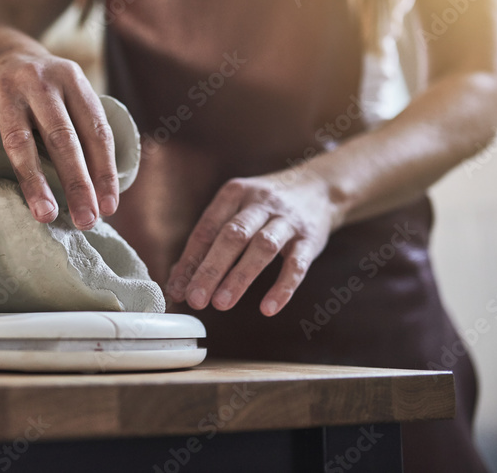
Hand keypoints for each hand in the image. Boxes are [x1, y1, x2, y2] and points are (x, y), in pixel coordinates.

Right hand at [0, 49, 118, 229]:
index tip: (108, 208)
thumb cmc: (42, 89)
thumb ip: (82, 129)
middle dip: (77, 183)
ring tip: (45, 214)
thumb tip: (99, 195)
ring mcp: (4, 91)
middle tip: (85, 220)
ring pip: (20, 141)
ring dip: (34, 181)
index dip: (104, 171)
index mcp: (72, 80)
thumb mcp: (68, 92)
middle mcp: (39, 82)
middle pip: (62, 138)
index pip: (95, 130)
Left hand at [166, 172, 340, 314]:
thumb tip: (180, 280)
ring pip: (262, 247)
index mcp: (234, 194)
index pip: (207, 229)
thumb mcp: (236, 211)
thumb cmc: (266, 207)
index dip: (190, 260)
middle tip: (196, 299)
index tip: (177, 289)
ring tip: (221, 304)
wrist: (319, 188)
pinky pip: (297, 264)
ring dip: (240, 277)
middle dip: (211, 269)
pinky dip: (283, 287)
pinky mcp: (310, 238)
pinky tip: (268, 308)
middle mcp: (260, 203)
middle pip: (232, 236)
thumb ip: (210, 242)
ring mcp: (287, 219)